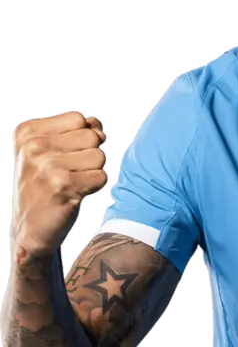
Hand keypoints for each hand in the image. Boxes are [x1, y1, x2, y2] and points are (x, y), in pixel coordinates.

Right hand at [11, 111, 107, 257]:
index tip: (67, 155)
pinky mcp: (63, 186)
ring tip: (74, 182)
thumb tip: (96, 122)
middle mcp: (34, 147)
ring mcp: (47, 166)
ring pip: (99, 156)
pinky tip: (76, 193)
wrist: (31, 229)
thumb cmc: (44, 188)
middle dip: (90, 155)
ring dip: (93, 171)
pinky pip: (101, 176)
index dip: (82, 137)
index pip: (79, 118)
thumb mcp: (47, 153)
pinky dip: (95, 186)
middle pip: (92, 136)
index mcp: (28, 133)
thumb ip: (73, 131)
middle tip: (72, 172)